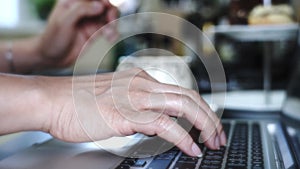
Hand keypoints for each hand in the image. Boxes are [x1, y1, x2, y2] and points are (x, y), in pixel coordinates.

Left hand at [36, 0, 117, 68]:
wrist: (52, 58)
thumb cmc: (52, 38)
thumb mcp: (63, 22)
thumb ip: (81, 10)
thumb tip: (100, 5)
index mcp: (72, 0)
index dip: (102, 1)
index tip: (104, 8)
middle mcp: (83, 7)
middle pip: (104, 3)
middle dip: (111, 12)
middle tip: (111, 22)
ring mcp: (90, 19)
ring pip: (109, 15)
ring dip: (113, 23)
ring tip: (110, 35)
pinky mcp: (95, 30)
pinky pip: (109, 27)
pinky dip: (113, 32)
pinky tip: (111, 38)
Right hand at [40, 68, 226, 156]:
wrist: (53, 100)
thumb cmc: (79, 104)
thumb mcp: (117, 100)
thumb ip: (139, 110)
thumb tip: (159, 125)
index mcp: (140, 80)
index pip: (180, 91)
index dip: (199, 108)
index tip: (207, 125)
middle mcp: (141, 84)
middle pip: (188, 95)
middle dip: (210, 116)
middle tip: (218, 135)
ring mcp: (134, 97)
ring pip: (183, 105)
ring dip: (204, 124)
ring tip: (212, 142)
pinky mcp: (125, 113)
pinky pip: (163, 124)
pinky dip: (183, 136)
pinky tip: (191, 148)